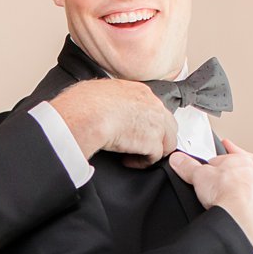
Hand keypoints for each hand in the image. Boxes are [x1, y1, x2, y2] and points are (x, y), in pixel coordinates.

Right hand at [50, 79, 176, 168]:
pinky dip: (142, 162)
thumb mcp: (99, 91)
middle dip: (157, 137)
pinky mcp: (152, 142)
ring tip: (136, 155)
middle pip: (168, 125)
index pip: (154, 109)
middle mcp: (153, 105)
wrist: (88, 114)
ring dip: (152, 151)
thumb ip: (111, 98)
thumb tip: (104, 105)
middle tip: (141, 145)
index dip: (147, 122)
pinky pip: (155, 158)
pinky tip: (128, 160)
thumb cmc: (85, 103)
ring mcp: (156, 124)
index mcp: (140, 91)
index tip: (137, 130)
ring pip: (167, 142)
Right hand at [168, 149, 252, 248]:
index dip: (211, 170)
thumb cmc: (227, 192)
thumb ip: (188, 166)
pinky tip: (235, 219)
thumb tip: (178, 160)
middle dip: (226, 186)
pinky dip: (245, 216)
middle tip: (214, 194)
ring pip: (248, 196)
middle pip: (237, 178)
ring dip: (237, 201)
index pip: (224, 162)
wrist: (243, 216)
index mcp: (241, 161)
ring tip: (224, 208)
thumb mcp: (199, 175)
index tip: (206, 178)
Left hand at [222, 139, 252, 238]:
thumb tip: (226, 145)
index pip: (247, 164)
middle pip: (248, 183)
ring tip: (228, 203)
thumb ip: (247, 157)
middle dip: (230, 187)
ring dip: (238, 203)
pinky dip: (249, 218)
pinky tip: (243, 215)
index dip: (227, 167)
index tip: (214, 171)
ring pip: (252, 202)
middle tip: (217, 190)